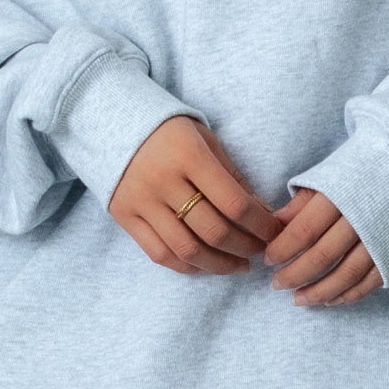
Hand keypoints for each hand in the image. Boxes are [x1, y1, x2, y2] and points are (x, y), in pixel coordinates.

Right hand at [108, 114, 282, 274]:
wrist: (113, 122)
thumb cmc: (170, 132)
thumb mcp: (206, 140)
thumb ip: (232, 176)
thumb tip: (263, 213)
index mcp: (190, 156)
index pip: (234, 203)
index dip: (260, 225)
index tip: (275, 233)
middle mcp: (164, 181)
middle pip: (214, 231)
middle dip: (245, 247)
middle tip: (261, 251)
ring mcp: (141, 201)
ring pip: (187, 250)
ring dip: (220, 264)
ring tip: (239, 265)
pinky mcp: (124, 216)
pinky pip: (159, 254)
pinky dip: (187, 266)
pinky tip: (206, 265)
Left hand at [263, 185, 381, 305]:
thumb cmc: (367, 167)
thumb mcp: (332, 174)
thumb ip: (303, 201)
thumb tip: (273, 225)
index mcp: (341, 195)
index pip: (304, 230)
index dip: (283, 248)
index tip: (267, 259)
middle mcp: (361, 219)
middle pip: (322, 256)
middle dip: (295, 274)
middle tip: (276, 284)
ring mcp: (381, 239)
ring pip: (346, 275)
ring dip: (318, 292)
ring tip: (298, 299)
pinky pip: (369, 282)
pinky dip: (348, 295)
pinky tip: (329, 300)